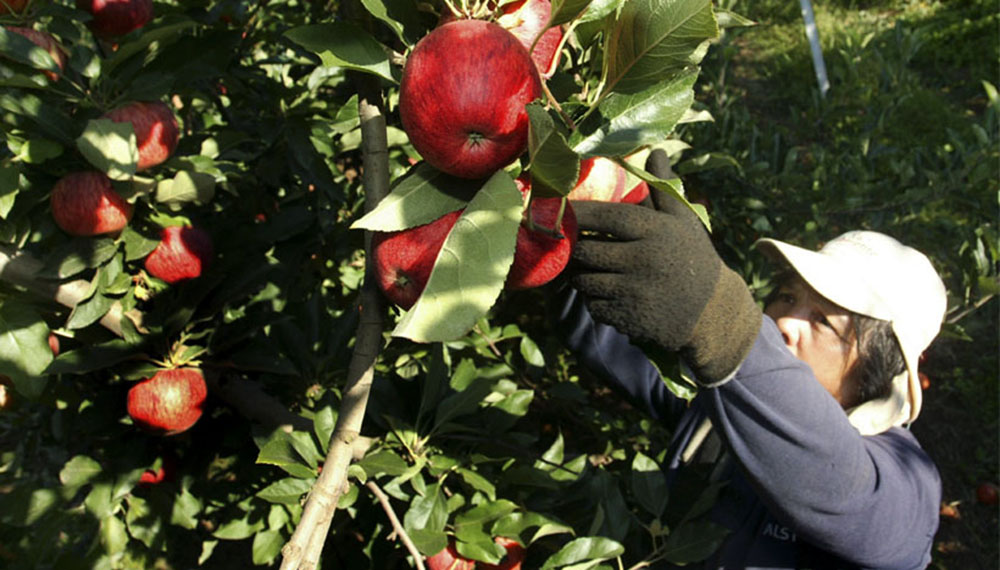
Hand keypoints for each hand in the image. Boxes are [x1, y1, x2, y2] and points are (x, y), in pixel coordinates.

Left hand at [569, 150, 760, 383]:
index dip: (578, 212)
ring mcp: (634, 291)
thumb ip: (663, 188)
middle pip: (586, 251)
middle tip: (576, 247)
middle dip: (576, 250)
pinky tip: (610, 294)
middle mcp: (643, 259)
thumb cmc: (692, 257)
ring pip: (584, 281)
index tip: (559, 209)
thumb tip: (655, 150)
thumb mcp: (683, 221)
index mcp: (655, 230)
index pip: (606, 216)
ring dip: (582, 277)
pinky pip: (593, 306)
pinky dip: (594, 301)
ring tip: (594, 271)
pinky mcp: (628, 317)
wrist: (712, 311)